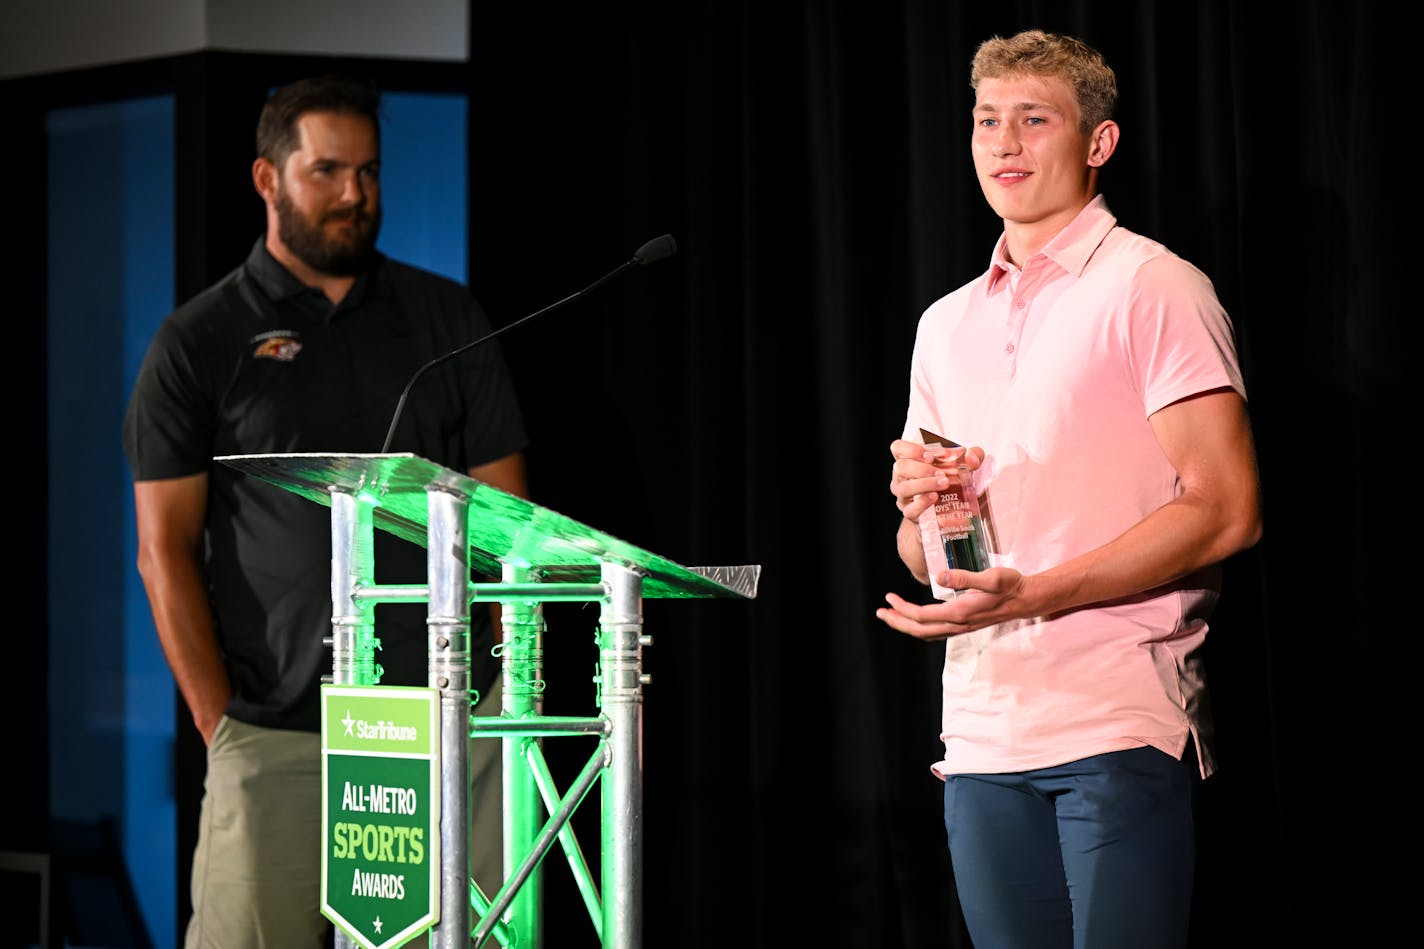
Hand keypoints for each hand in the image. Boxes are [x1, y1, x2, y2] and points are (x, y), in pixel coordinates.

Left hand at [875, 565, 1025, 640]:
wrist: (1027, 599)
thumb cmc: (1011, 585)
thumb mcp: (991, 577)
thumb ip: (966, 578)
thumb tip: (941, 578)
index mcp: (960, 612)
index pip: (922, 616)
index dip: (902, 609)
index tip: (888, 597)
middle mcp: (958, 623)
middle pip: (920, 630)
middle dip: (897, 621)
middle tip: (880, 612)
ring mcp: (961, 627)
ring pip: (927, 633)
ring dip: (907, 625)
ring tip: (891, 615)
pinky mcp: (965, 624)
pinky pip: (936, 631)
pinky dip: (920, 627)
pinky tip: (916, 619)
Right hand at [888, 438, 983, 523]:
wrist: (946, 512)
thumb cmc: (949, 482)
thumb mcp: (962, 467)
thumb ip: (972, 457)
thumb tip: (971, 457)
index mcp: (910, 461)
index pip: (898, 448)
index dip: (911, 449)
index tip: (930, 455)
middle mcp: (902, 477)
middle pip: (900, 467)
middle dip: (922, 468)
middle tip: (942, 473)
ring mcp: (904, 496)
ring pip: (904, 488)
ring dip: (924, 484)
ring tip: (944, 484)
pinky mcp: (909, 513)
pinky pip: (909, 509)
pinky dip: (922, 503)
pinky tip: (935, 497)